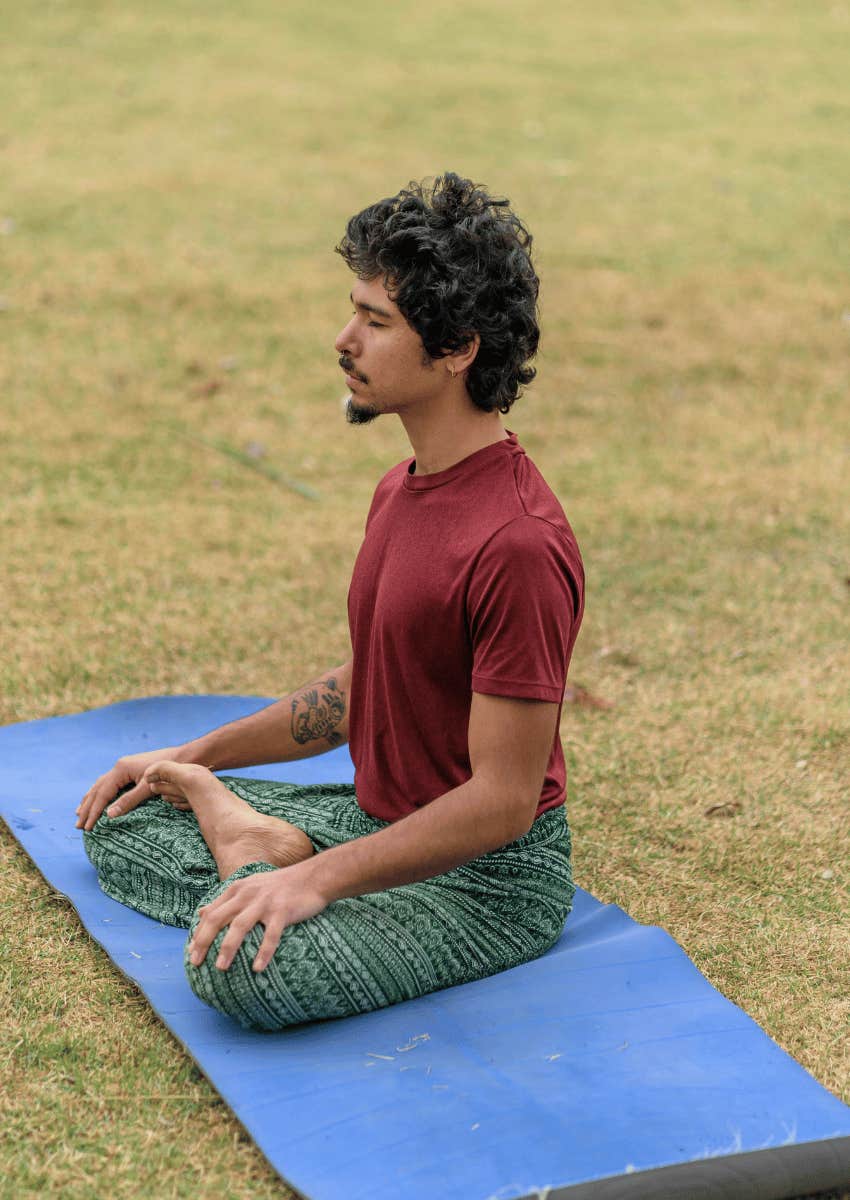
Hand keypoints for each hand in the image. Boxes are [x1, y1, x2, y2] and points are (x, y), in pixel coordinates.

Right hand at [75, 746, 184, 830]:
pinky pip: (110, 783)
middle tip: (78, 825)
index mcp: (121, 769)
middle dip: (87, 808)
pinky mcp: (131, 769)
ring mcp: (125, 767)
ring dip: (90, 799)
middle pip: (97, 789)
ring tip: (80, 813)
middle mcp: (119, 766)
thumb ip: (129, 801)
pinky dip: (101, 793)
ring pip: (101, 785)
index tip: (87, 827)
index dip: (94, 811)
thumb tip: (109, 816)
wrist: (184, 758)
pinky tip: (99, 800)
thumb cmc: (167, 773)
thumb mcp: (148, 788)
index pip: (102, 793)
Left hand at [188, 861, 329, 972]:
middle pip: (218, 918)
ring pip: (240, 926)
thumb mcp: (249, 887)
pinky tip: (257, 969)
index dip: (199, 933)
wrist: (314, 877)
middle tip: (195, 963)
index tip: (190, 953)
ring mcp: (265, 902)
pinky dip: (263, 952)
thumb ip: (225, 900)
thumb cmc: (280, 886)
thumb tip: (201, 912)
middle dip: (204, 941)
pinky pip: (270, 935)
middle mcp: (248, 894)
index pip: (211, 912)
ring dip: (227, 948)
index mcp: (238, 889)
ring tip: (220, 967)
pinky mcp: (283, 911)